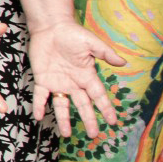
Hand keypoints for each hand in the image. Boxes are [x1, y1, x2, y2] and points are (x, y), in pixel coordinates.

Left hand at [28, 21, 126, 137]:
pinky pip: (41, 95)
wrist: (51, 27)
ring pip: (62, 105)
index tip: (112, 122)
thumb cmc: (72, 34)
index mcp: (87, 75)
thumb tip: (123, 62)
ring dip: (64, 119)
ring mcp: (58, 82)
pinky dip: (39, 105)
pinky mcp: (42, 79)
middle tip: (93, 135)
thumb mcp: (92, 43)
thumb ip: (106, 53)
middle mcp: (74, 83)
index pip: (98, 96)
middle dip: (88, 119)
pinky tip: (39, 116)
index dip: (105, 108)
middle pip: (83, 105)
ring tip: (66, 134)